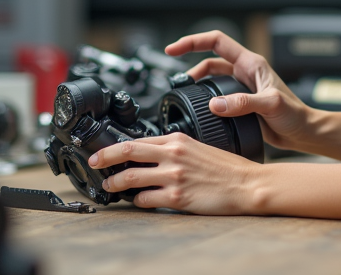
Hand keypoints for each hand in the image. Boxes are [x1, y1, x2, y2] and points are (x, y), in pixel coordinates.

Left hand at [88, 133, 259, 213]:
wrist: (247, 183)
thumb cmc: (227, 168)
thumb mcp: (198, 147)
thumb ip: (174, 148)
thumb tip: (150, 155)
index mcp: (178, 139)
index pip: (138, 139)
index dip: (115, 147)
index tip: (103, 152)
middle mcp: (173, 154)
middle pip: (127, 151)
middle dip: (104, 157)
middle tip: (93, 163)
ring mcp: (174, 176)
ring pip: (131, 177)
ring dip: (116, 182)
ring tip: (110, 186)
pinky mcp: (178, 196)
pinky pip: (146, 199)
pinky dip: (137, 201)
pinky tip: (137, 201)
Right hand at [165, 31, 314, 151]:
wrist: (303, 133)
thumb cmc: (295, 115)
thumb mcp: (270, 105)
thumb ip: (243, 103)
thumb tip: (215, 104)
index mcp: (251, 63)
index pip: (218, 42)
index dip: (194, 41)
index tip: (174, 49)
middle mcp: (245, 72)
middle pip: (210, 58)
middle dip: (189, 60)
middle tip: (172, 71)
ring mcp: (242, 86)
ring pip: (212, 77)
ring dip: (197, 81)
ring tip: (183, 91)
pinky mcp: (241, 102)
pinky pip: (217, 95)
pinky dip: (205, 98)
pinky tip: (200, 108)